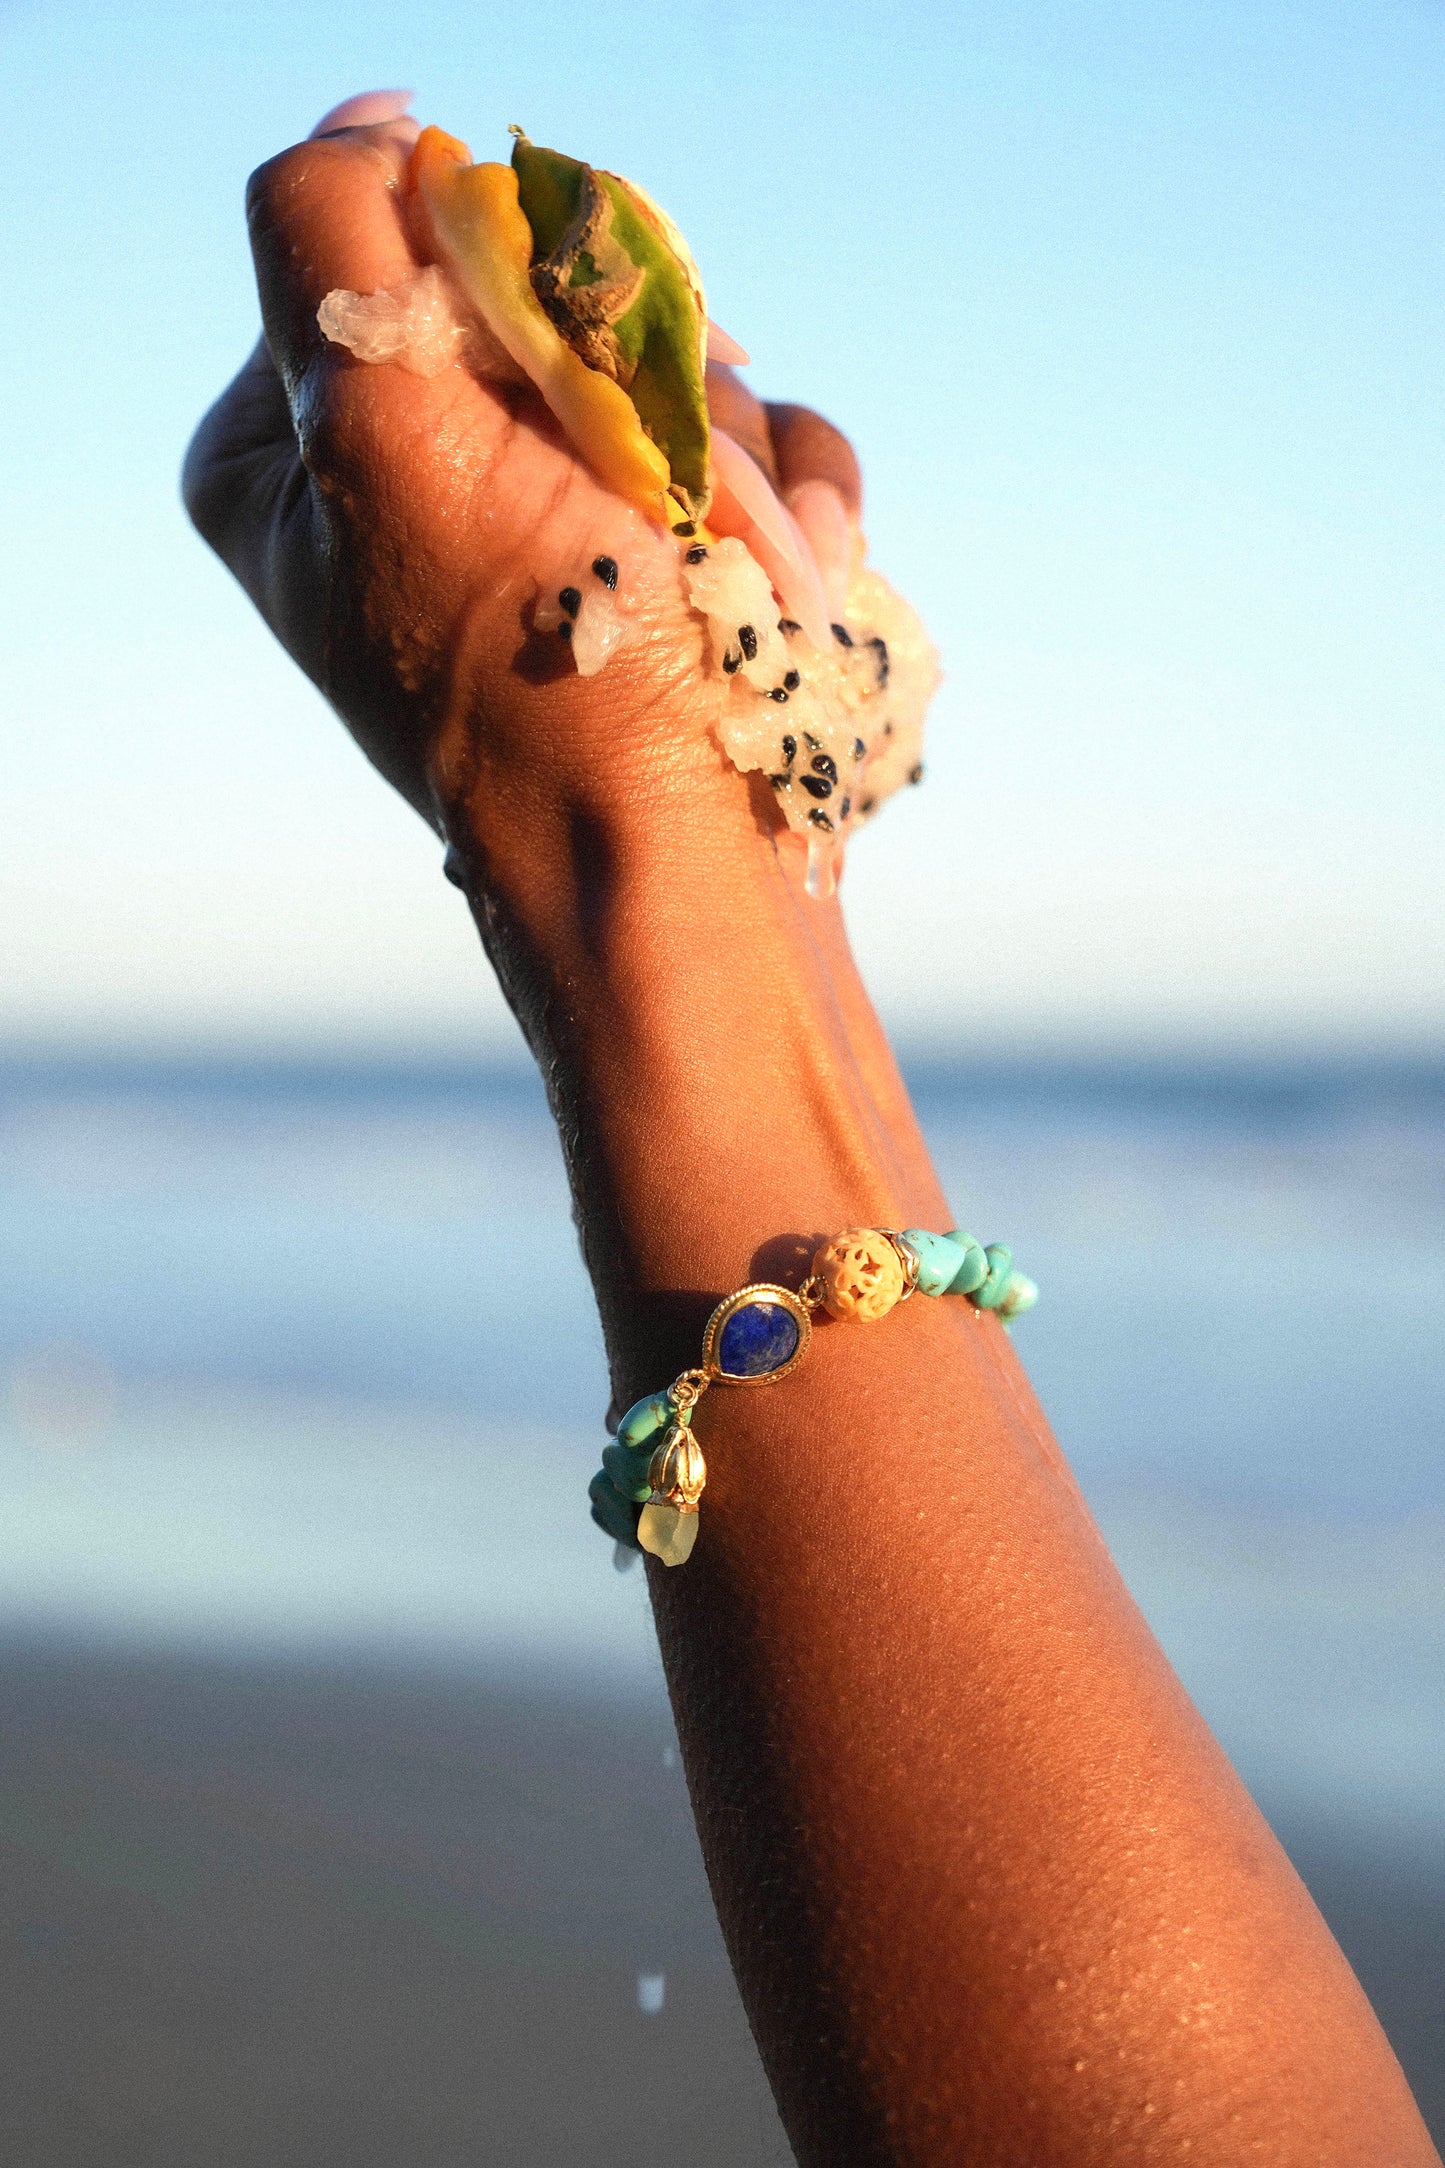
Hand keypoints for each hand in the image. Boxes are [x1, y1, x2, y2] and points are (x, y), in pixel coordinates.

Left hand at [183, 108, 861, 851]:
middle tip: (647, 496)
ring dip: (729, 457)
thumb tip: (384, 122)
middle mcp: (416, 476)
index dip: (505, 282)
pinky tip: (798, 581)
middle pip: (553, 296)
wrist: (682, 873)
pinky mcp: (672, 563)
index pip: (400, 238)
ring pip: (676, 365)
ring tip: (733, 576)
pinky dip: (796, 505)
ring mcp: (558, 523)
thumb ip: (335, 227)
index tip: (553, 386)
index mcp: (295, 444)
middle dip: (638, 385)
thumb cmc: (542, 671)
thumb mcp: (377, 429)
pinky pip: (764, 448)